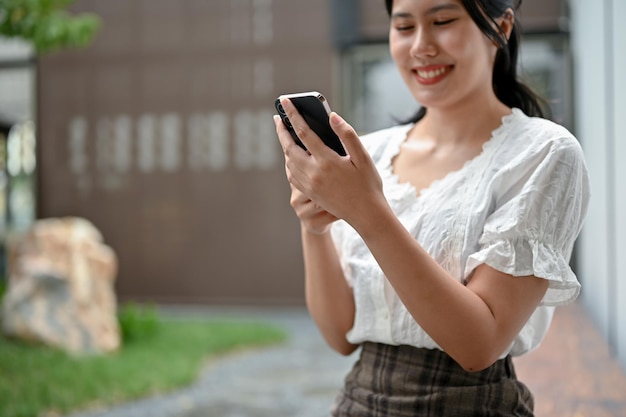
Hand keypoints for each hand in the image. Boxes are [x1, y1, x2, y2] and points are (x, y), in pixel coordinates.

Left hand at [273, 98, 388, 230]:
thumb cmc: (368, 184)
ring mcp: (309, 185)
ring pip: (289, 161)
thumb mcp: (363, 157)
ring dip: (284, 146)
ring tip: (285, 134)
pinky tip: (292, 156)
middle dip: (282, 131)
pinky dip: (289, 162)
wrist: (366, 214)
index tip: (284, 101)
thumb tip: (332, 116)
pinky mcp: (309, 193)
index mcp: (327, 161)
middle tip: (278, 117)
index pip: (304, 132)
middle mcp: (314, 173)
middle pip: (289, 147)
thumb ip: (347, 134)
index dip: (292, 115)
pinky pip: (292, 175)